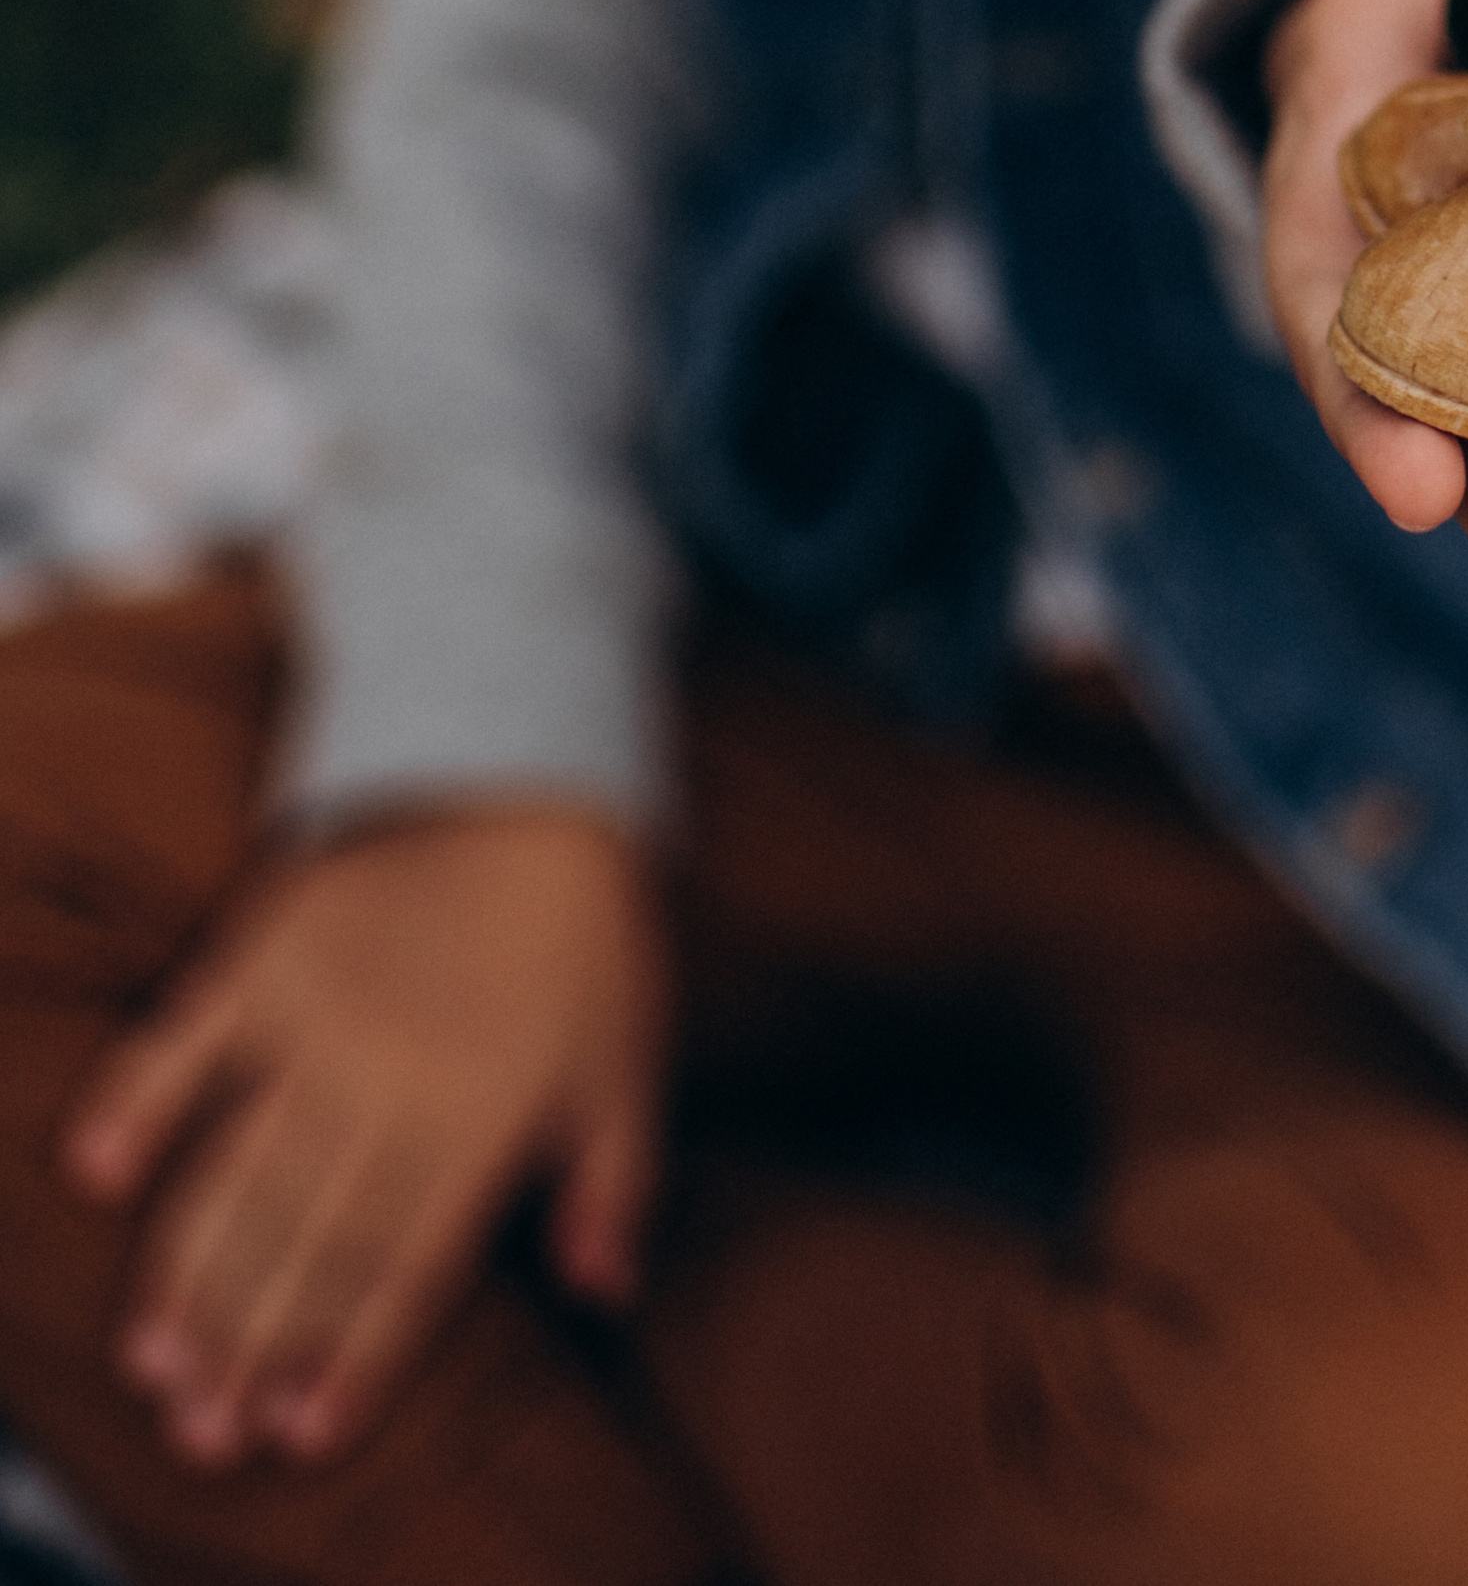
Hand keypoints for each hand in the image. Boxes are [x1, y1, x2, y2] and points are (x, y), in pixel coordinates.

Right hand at [60, 804, 665, 1468]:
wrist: (527, 778)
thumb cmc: (586, 935)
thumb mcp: (627, 1060)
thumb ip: (616, 1183)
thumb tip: (607, 1292)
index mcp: (486, 1114)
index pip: (409, 1262)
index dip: (356, 1353)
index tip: (303, 1433)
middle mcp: (393, 1076)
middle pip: (310, 1234)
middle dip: (254, 1341)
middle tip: (201, 1427)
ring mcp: (320, 1013)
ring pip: (243, 1166)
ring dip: (193, 1268)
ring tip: (156, 1357)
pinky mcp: (265, 949)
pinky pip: (188, 1032)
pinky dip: (139, 1098)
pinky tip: (98, 1170)